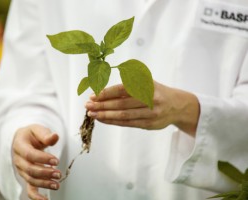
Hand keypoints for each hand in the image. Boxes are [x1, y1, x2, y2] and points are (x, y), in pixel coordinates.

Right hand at [12, 124, 61, 199]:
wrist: (23, 140)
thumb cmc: (32, 134)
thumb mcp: (37, 129)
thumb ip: (46, 134)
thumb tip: (55, 136)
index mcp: (20, 146)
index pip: (30, 155)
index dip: (43, 159)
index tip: (56, 161)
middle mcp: (18, 160)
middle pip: (30, 170)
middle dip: (45, 173)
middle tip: (58, 174)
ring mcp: (22, 170)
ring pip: (31, 179)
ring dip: (44, 183)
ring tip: (57, 184)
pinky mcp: (27, 176)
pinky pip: (29, 189)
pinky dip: (36, 197)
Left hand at [85, 82, 199, 135]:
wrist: (177, 105)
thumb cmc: (157, 91)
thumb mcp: (146, 81)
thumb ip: (128, 84)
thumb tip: (102, 92)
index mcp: (147, 86)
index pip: (122, 90)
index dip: (106, 93)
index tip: (93, 96)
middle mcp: (150, 100)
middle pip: (121, 104)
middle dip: (102, 105)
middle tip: (88, 106)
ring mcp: (150, 114)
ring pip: (123, 116)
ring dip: (105, 115)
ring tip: (92, 114)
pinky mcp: (149, 125)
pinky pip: (128, 124)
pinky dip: (113, 122)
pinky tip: (103, 120)